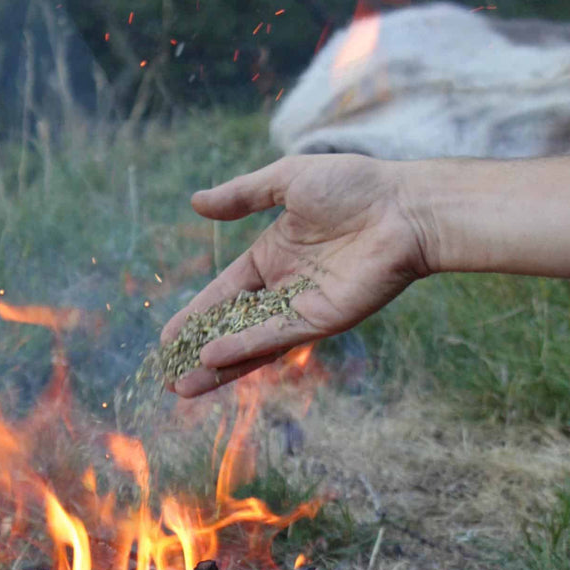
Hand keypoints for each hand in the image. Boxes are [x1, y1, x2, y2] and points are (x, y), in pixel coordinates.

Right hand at [160, 153, 433, 395]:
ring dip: (216, 366)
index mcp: (272, 257)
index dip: (195, 316)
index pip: (224, 294)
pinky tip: (213, 357)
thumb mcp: (286, 181)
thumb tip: (196, 203)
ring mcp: (302, 308)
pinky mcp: (322, 321)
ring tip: (180, 388)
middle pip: (231, 328)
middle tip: (166, 375)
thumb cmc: (354, 187)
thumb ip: (242, 196)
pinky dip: (244, 349)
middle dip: (198, 352)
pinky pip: (275, 338)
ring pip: (250, 344)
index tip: (167, 338)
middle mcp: (283, 288)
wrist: (404, 207)